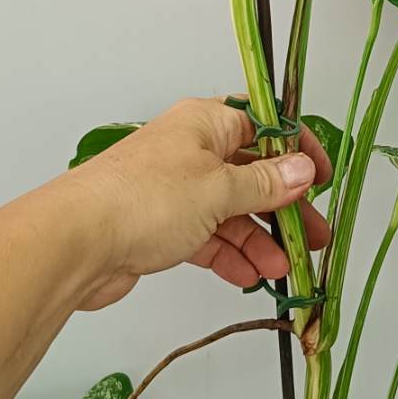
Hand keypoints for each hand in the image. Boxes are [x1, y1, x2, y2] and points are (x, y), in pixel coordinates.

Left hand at [67, 98, 331, 310]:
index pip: (265, 125)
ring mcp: (174, 190)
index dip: (297, 148)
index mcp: (206, 123)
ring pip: (230, 210)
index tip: (322, 177)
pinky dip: (229, 254)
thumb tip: (302, 168)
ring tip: (282, 269)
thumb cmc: (143, 199)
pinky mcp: (159, 227)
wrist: (75, 243)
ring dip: (259, 239)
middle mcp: (190, 151)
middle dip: (283, 207)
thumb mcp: (220, 188)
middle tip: (314, 237)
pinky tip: (249, 275)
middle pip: (251, 173)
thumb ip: (266, 183)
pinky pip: (207, 237)